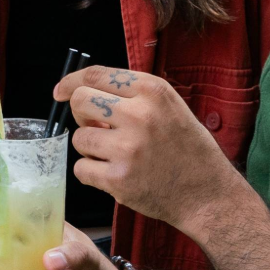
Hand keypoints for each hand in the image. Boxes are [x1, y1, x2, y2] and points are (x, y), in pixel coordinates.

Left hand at [54, 66, 242, 233]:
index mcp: (153, 91)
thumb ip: (131, 96)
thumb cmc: (186, 149)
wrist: (208, 194)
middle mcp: (140, 115)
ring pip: (78, 138)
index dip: (71, 81)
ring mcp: (128, 148)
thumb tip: (80, 94)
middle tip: (97, 128)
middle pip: (80, 101)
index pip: (96, 74)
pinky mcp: (118, 179)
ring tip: (115, 155)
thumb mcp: (169, 107)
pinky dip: (91, 173)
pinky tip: (113, 174)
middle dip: (81, 114)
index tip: (61, 91)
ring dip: (90, 148)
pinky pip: (81, 169)